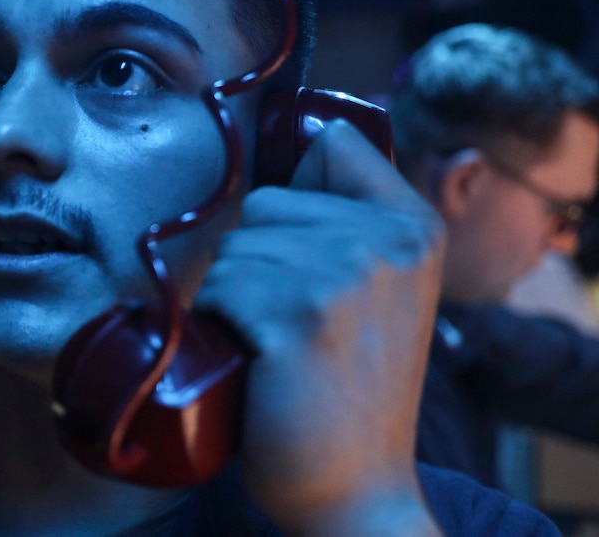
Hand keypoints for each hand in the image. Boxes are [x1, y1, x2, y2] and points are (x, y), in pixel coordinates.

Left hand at [194, 121, 445, 535]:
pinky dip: (218, 325)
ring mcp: (344, 274)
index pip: (332, 144)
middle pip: (263, 202)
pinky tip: (257, 363)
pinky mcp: (297, 316)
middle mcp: (386, 239)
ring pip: (233, 249)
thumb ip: (348, 222)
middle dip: (255, 260)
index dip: (299, 190)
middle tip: (289, 323)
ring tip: (274, 346)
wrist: (354, 486)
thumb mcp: (379, 289)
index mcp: (413, 224)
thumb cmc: (346, 386)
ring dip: (233, 298)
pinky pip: (217, 289)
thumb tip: (284, 157)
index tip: (302, 249)